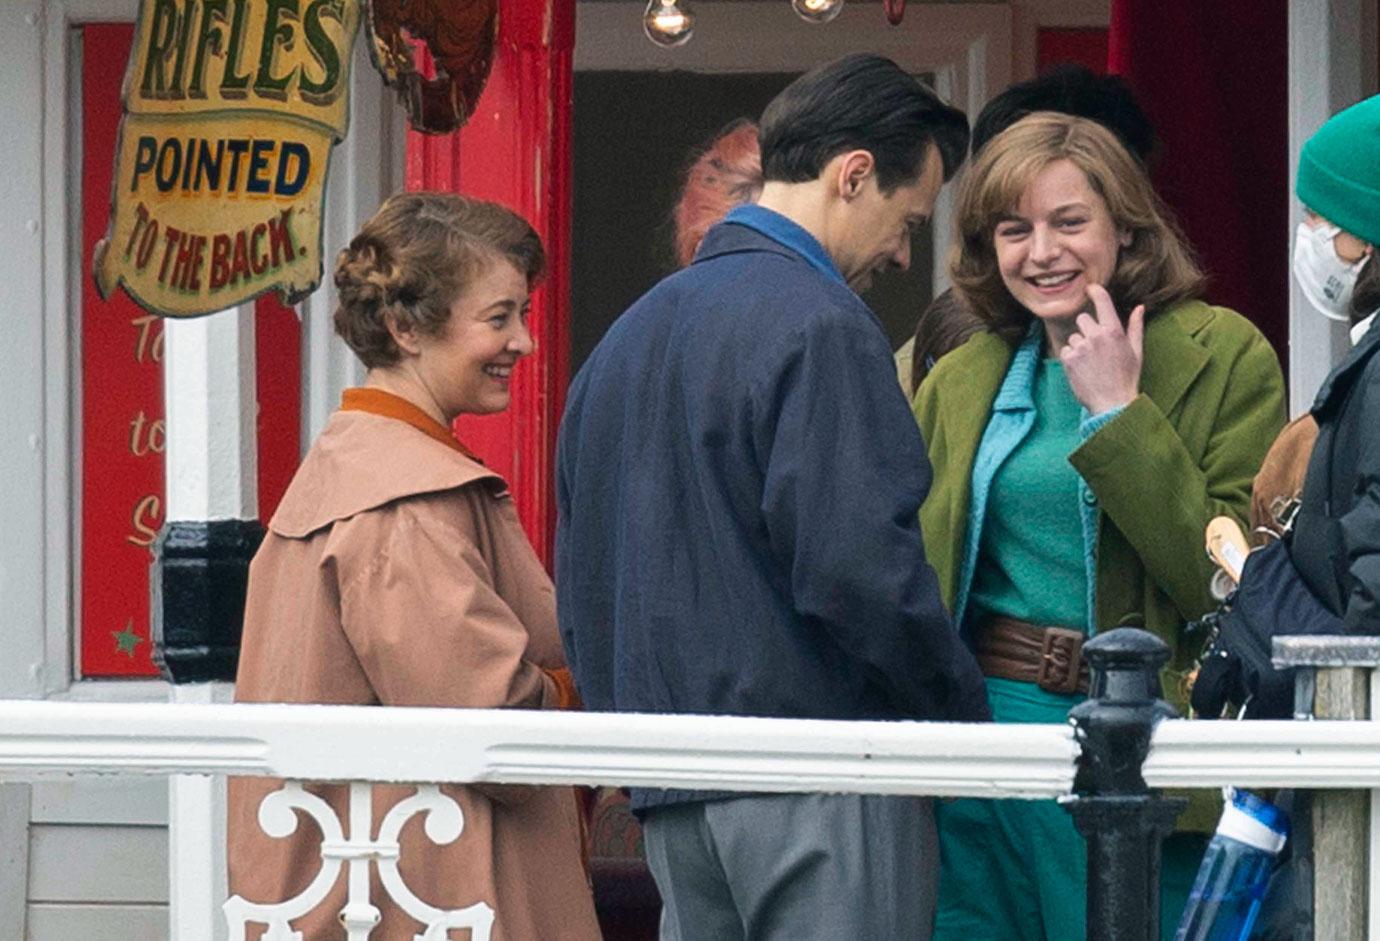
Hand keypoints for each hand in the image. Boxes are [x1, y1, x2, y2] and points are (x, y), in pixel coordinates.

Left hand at [1059, 284, 1143, 413]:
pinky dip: (1071, 358)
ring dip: (1079, 346)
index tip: (1090, 288)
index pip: (1102, 302)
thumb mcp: (1136, 351)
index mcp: (1114, 331)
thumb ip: (1135, 327)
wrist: (1112, 404)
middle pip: (1082, 319)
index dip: (1095, 292)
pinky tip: (1082, 369)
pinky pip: (1065, 350)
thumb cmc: (1127, 377)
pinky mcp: (1069, 360)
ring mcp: (1081, 348)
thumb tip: (1140, 307)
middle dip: (1087, 329)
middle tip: (1096, 347)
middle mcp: (1096, 336)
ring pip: (1073, 337)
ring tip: (1091, 363)